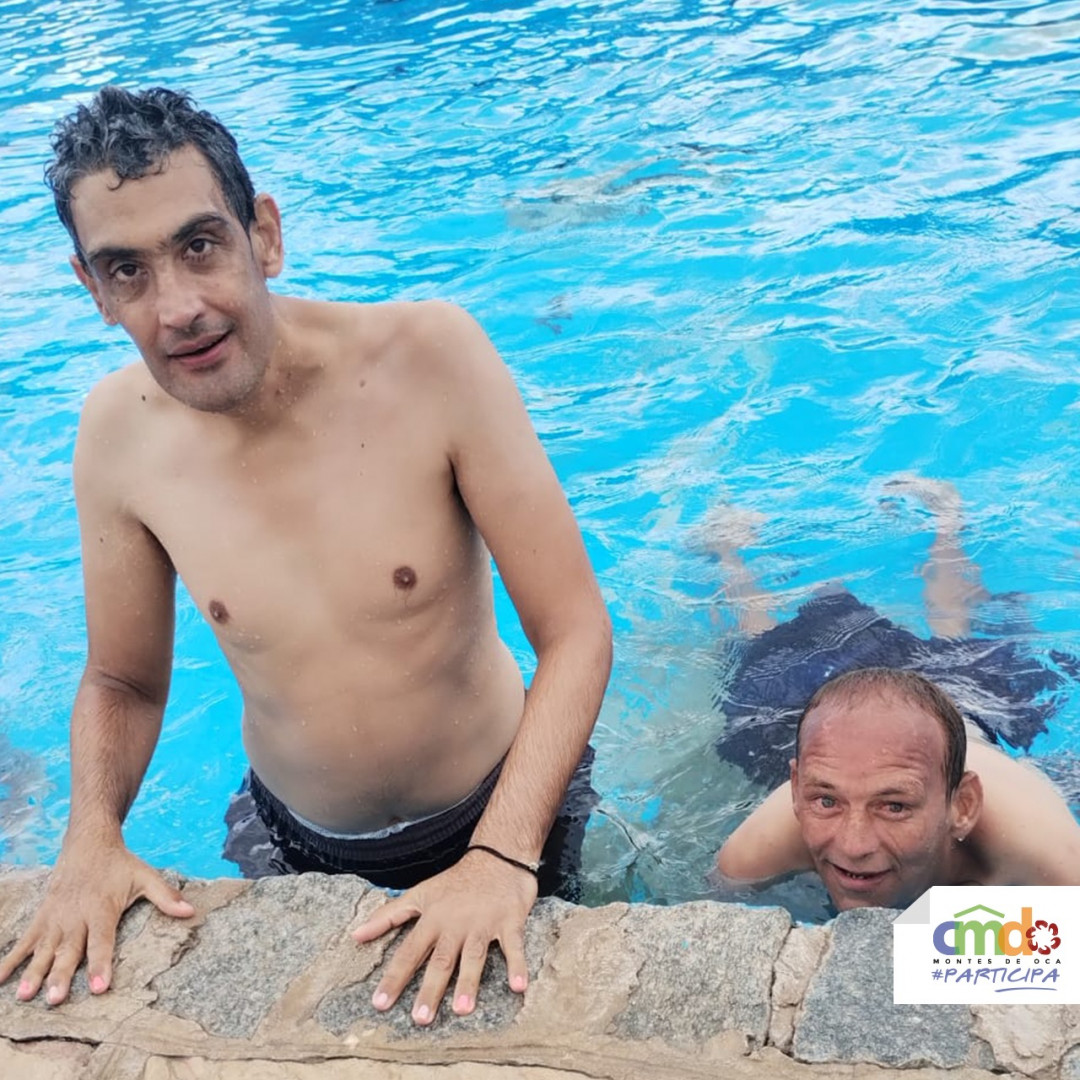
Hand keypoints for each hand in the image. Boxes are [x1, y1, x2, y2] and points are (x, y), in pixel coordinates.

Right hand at [0, 838, 194, 1004]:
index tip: (99, 988)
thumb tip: (190, 912)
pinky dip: (11, 960)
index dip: (101, 964)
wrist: (89, 842)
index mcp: (102, 908)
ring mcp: (56, 917)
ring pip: (44, 948)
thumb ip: (166, 896)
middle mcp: (76, 916)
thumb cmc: (120, 865)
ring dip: (34, 972)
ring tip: (25, 996)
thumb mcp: (146, 876)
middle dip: (62, 975)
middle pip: (69, 950)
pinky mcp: (42, 916)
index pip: (102, 940)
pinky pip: (24, 940)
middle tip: (55, 1000)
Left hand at [352, 848, 537, 1024]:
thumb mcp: (420, 894)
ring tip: (461, 1009)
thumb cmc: (456, 881)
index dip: (394, 977)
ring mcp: (483, 923)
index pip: (409, 951)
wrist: (497, 856)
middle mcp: (456, 923)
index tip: (380, 1003)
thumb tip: (356, 935)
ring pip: (474, 956)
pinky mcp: (509, 922)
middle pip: (441, 960)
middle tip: (420, 1018)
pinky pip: (514, 946)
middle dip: (430, 989)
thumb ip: (388, 916)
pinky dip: (517, 965)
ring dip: (468, 982)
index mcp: (433, 919)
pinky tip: (519, 987)